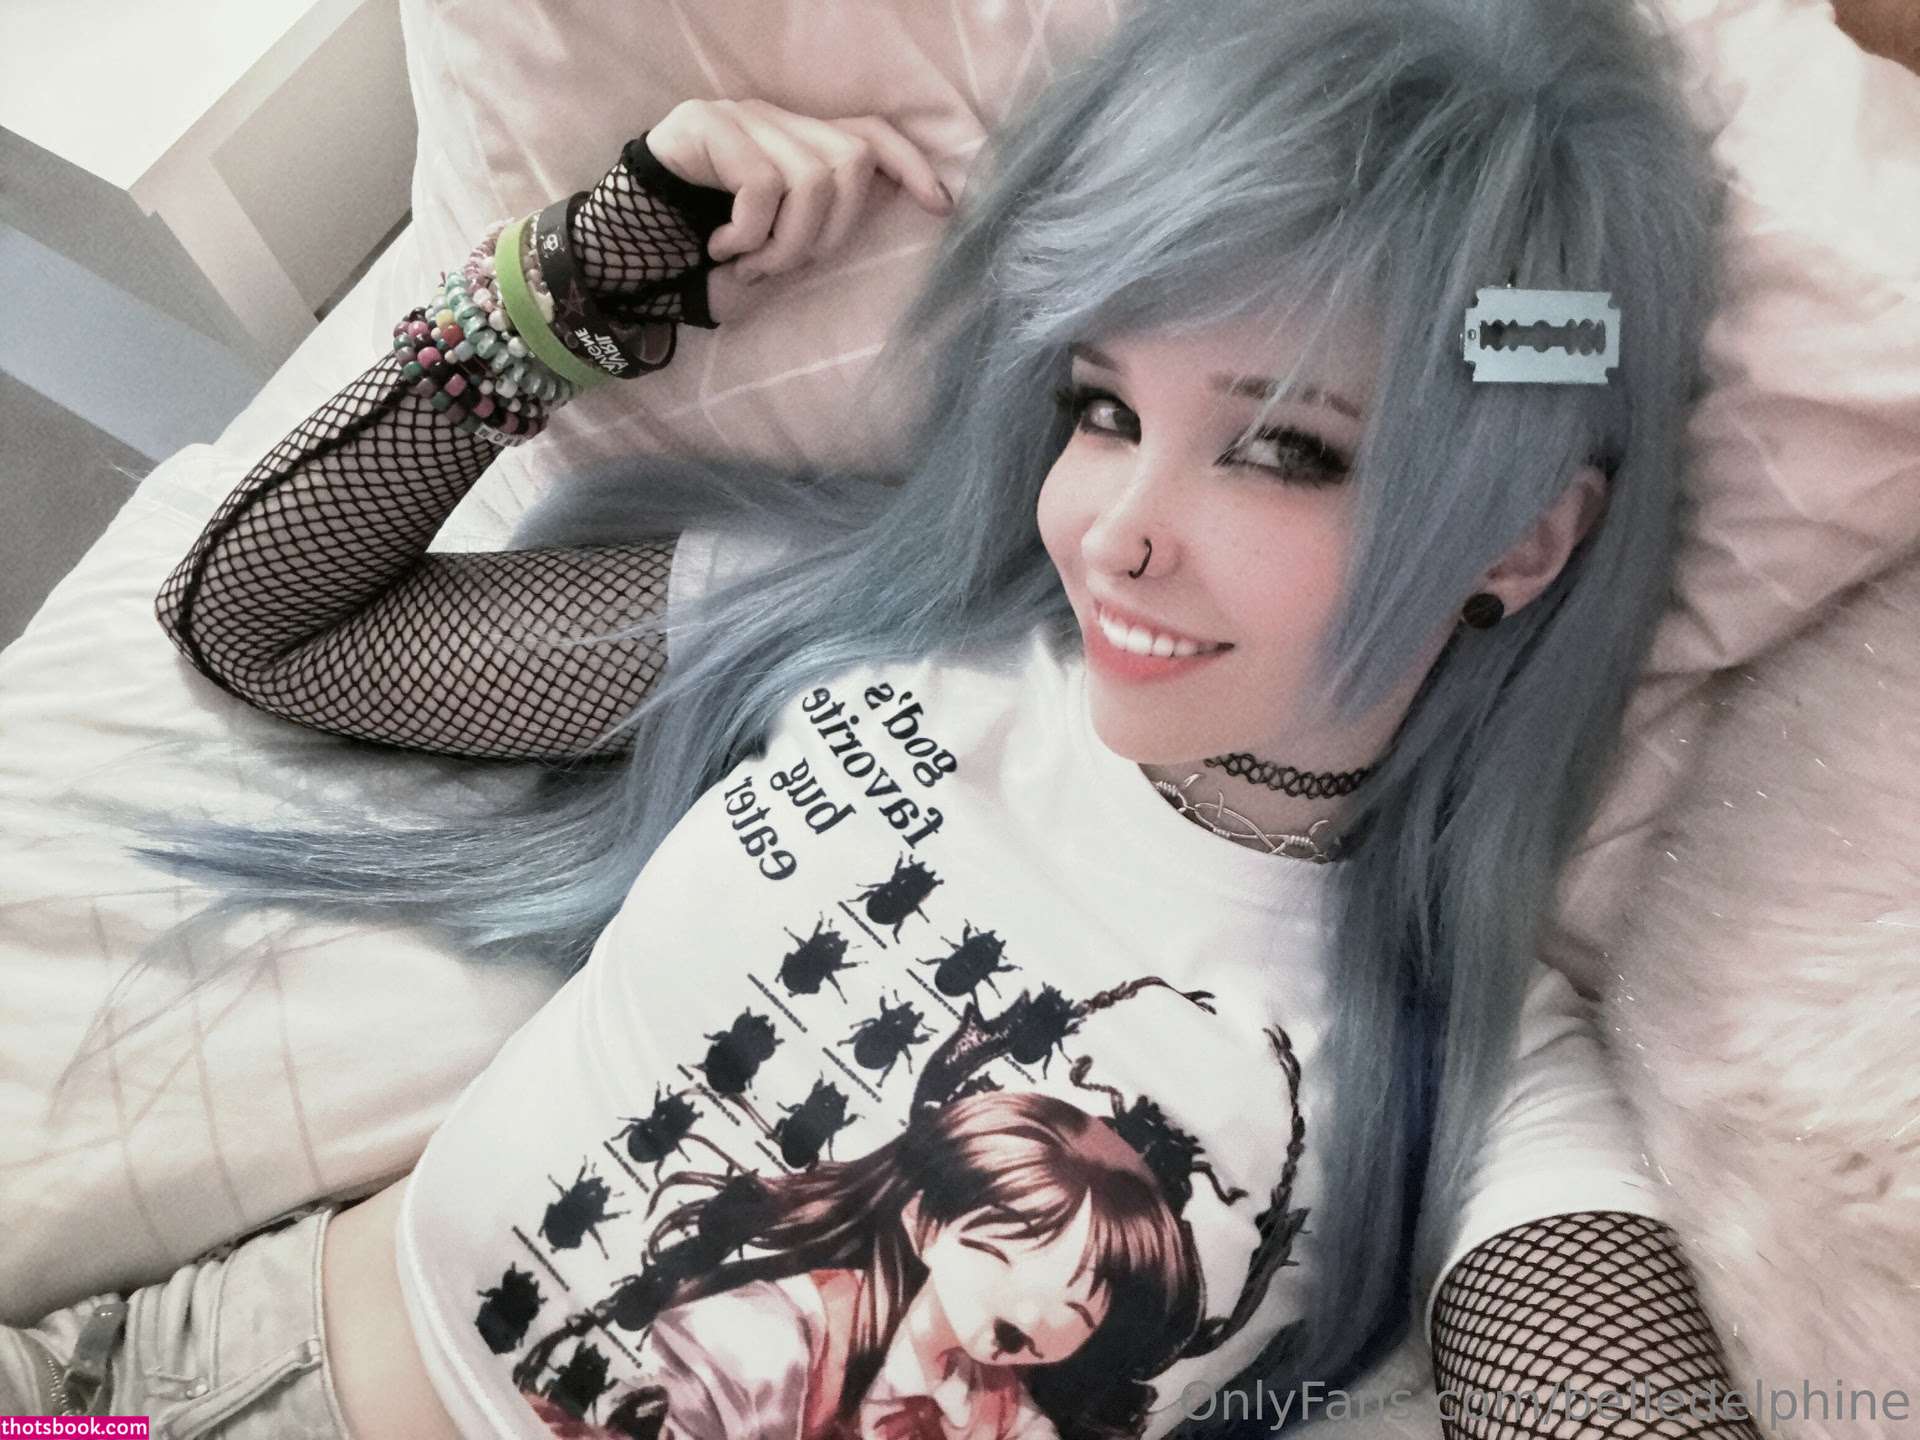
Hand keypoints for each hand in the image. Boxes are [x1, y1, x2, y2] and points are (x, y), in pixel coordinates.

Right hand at [643, 98, 954, 323]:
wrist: (624, 237)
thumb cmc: (704, 244)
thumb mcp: (774, 242)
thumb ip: (821, 226)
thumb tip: (888, 218)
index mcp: (800, 143)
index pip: (871, 133)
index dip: (910, 166)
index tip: (940, 207)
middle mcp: (779, 120)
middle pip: (851, 164)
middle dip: (831, 234)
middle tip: (783, 268)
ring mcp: (744, 117)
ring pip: (812, 178)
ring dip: (787, 244)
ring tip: (752, 266)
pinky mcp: (709, 126)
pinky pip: (762, 185)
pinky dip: (750, 234)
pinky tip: (722, 249)